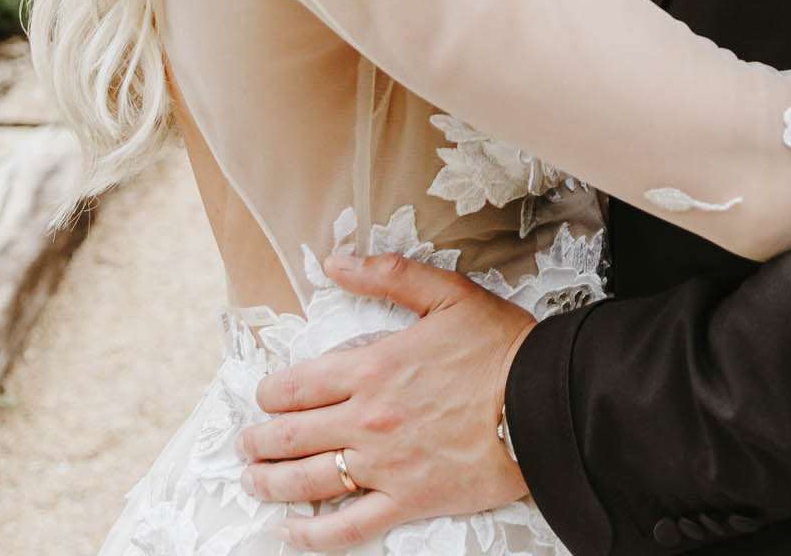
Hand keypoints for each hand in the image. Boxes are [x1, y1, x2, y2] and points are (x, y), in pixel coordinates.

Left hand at [239, 248, 537, 551]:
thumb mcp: (447, 293)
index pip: (300, 385)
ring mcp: (385, 466)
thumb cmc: (500, 348)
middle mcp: (369, 420)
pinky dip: (314, 535)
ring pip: (309, 481)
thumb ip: (388, 275)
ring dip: (272, 482)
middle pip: (294, 435)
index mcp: (374, 368)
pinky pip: (348, 527)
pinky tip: (293, 532)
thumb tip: (336, 261)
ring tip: (254, 480)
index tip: (264, 398)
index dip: (272, 393)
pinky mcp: (408, 501)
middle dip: (260, 439)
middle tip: (246, 443)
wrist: (544, 403)